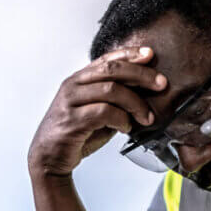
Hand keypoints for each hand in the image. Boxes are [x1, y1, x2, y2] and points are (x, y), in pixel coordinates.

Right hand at [28, 46, 166, 176]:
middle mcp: (73, 85)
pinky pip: (104, 112)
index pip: (107, 58)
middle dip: (141, 75)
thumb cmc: (77, 133)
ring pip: (111, 90)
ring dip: (136, 103)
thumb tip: (147, 94)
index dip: (130, 54)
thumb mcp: (99, 112)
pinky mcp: (72, 120)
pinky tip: (127, 128)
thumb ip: (116, 100)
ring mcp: (70, 102)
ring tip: (147, 117)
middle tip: (161, 84)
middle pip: (112, 69)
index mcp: (79, 79)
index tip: (151, 54)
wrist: (50, 157)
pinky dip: (122, 119)